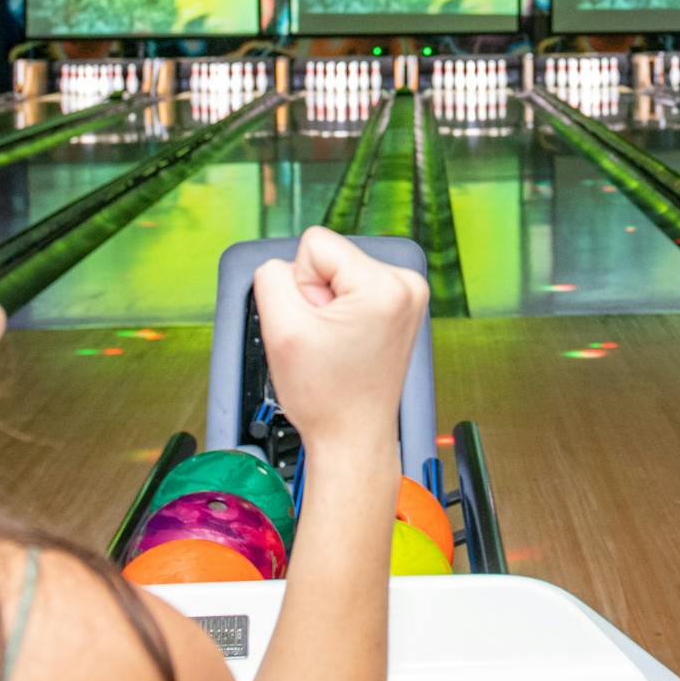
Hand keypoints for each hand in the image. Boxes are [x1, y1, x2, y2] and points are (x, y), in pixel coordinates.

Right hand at [254, 228, 427, 457]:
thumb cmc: (326, 397)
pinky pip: (355, 288)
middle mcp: (406, 283)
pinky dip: (344, 313)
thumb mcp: (281, 328)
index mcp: (386, 284)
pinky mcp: (402, 307)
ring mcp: (409, 295)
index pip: (314, 244)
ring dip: (329, 305)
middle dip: (317, 295)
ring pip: (340, 272)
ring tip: (337, 344)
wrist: (353, 437)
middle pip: (330, 256)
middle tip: (327, 339)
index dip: (301, 285)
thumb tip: (282, 263)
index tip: (316, 324)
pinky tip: (348, 343)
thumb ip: (270, 277)